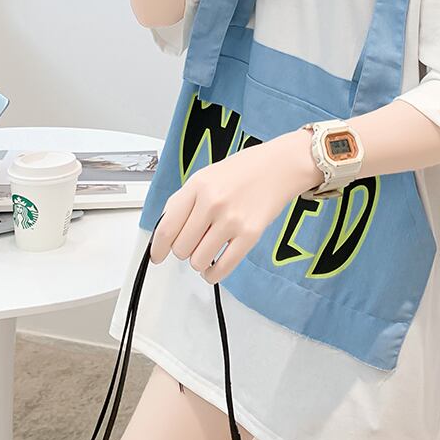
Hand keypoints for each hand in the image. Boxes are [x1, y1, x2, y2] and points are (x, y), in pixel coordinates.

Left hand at [150, 128, 322, 284]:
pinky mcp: (251, 234)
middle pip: (181, 248)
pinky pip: (223, 267)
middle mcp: (212, 202)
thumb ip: (186, 201)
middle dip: (184, 250)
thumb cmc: (246, 170)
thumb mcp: (207, 176)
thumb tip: (166, 231)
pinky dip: (214, 274)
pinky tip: (214, 268)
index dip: (157, 248)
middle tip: (194, 243)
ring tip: (208, 250)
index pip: (166, 227)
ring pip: (198, 261)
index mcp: (197, 186)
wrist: (282, 165)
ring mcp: (232, 219)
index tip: (157, 256)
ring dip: (200, 261)